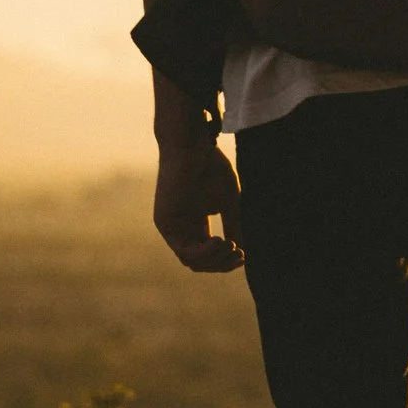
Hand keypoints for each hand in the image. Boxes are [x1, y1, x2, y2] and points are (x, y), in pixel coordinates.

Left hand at [154, 139, 243, 272]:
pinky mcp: (165, 222)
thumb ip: (233, 226)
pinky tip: (220, 241)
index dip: (225, 261)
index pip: (207, 256)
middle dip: (221, 263)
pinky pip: (184, 251)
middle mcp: (180, 229)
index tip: (243, 255)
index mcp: (193, 225)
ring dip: (215, 260)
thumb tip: (243, 253)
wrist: (192, 144)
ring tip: (231, 245)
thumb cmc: (210, 167)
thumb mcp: (228, 202)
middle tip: (239, 253)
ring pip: (191, 261)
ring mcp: (170, 227)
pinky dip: (204, 252)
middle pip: (199, 263)